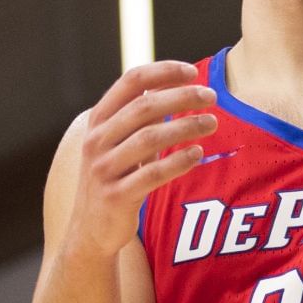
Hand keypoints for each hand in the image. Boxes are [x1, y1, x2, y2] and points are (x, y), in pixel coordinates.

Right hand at [64, 62, 216, 260]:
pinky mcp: (115, 196)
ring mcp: (103, 169)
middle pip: (144, 107)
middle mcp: (96, 140)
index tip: (193, 72)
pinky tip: (198, 154)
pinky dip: (178, 161)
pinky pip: (152, 174)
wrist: (90, 230)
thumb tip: (177, 87)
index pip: (131, 82)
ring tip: (212, 123)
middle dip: (182, 97)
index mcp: (98, 120)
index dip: (163, 72)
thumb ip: (141, 118)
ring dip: (186, 127)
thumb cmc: (114, 179)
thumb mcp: (120, 143)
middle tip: (212, 96)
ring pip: (150, 138)